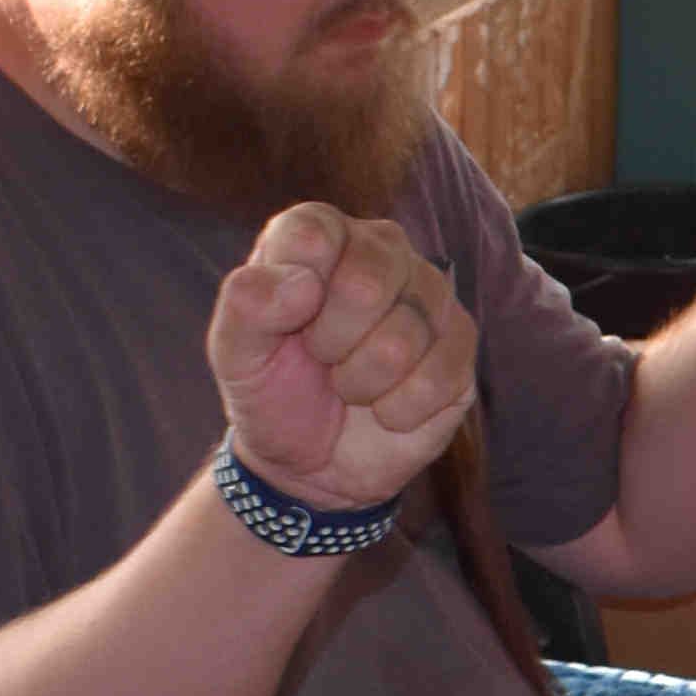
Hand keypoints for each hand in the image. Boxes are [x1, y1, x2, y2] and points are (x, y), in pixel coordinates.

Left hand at [211, 199, 480, 512]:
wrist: (311, 461)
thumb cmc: (273, 390)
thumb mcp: (235, 353)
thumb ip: (247, 305)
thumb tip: (303, 285)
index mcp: (322, 234)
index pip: (313, 234)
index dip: (295, 291)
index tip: (287, 322)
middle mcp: (382, 251)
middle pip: (367, 283)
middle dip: (332, 343)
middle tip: (322, 358)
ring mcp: (430, 296)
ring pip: (405, 336)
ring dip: (363, 381)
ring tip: (350, 385)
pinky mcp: (460, 344)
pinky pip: (439, 376)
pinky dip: (399, 409)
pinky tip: (386, 407)